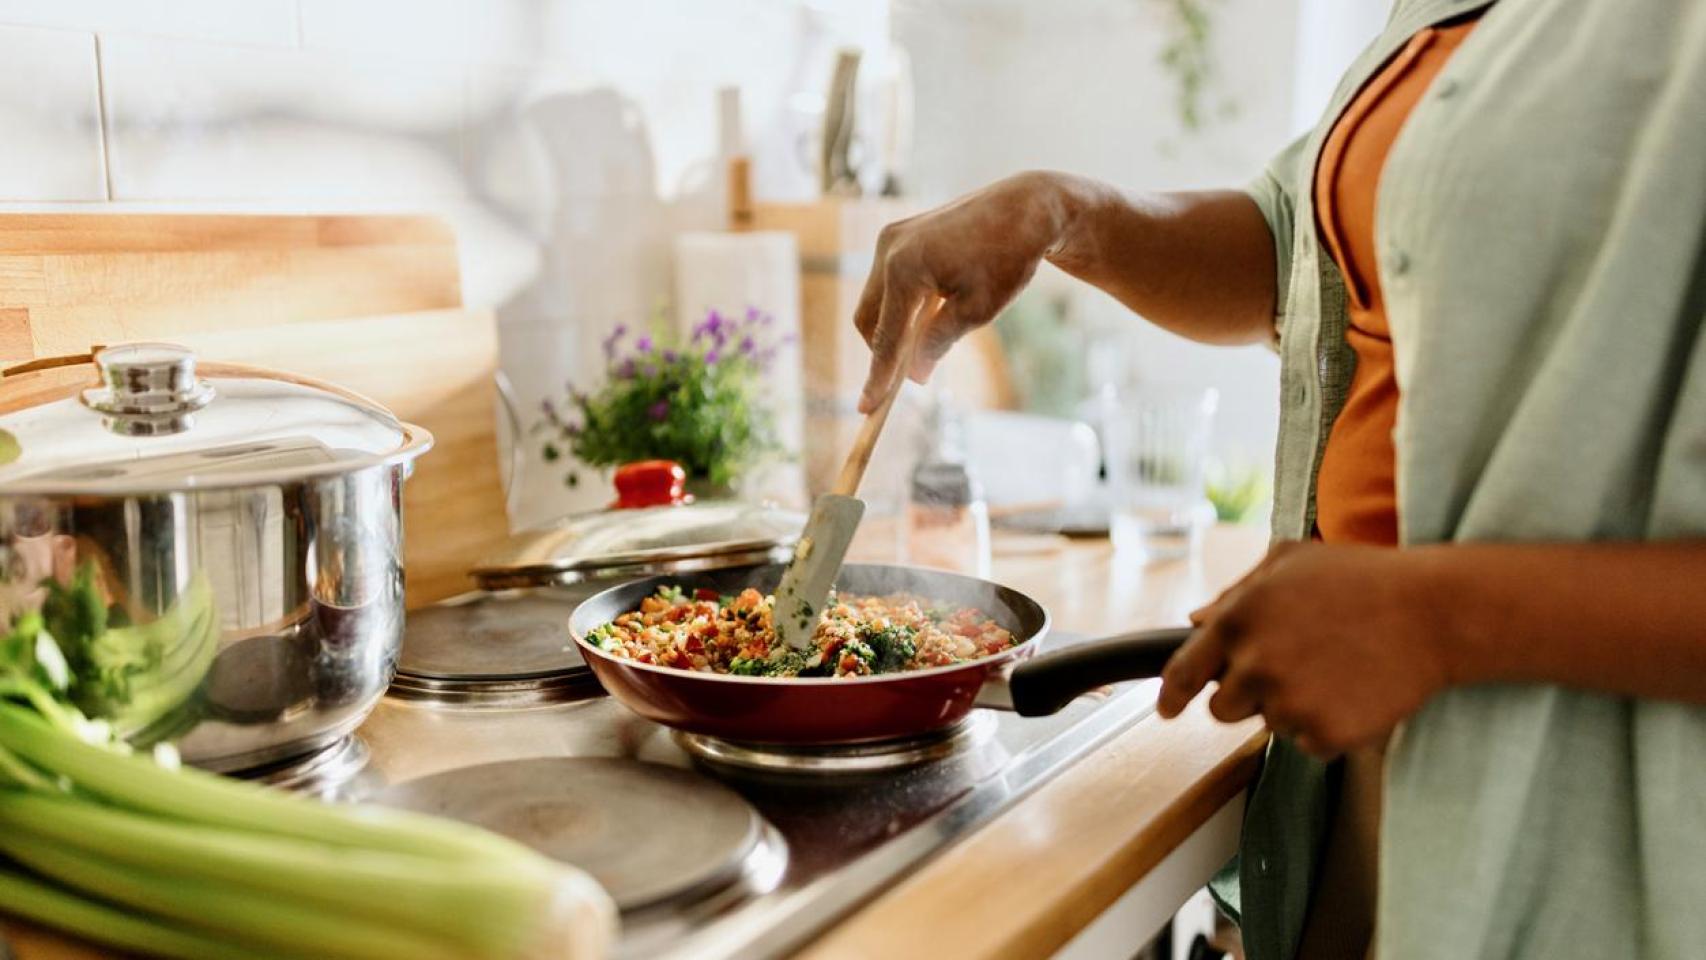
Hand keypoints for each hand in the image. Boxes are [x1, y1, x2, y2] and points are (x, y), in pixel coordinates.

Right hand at [853, 172, 1073, 411]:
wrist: (1025, 208)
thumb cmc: (1008, 259)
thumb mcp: (977, 311)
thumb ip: (938, 343)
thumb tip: (913, 377)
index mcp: (905, 270)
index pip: (886, 337)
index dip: (878, 378)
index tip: (867, 409)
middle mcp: (888, 250)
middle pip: (868, 318)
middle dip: (882, 350)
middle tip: (903, 380)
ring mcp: (891, 238)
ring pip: (875, 300)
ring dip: (892, 326)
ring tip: (926, 343)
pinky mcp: (898, 234)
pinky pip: (887, 281)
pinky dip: (901, 304)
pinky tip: (929, 313)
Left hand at [1156, 541, 1455, 756]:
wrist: (1434, 613)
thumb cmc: (1364, 579)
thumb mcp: (1291, 562)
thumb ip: (1236, 593)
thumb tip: (1196, 622)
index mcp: (1238, 619)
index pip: (1183, 671)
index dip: (1170, 695)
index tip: (1167, 709)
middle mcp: (1255, 664)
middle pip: (1223, 708)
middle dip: (1248, 693)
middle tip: (1293, 666)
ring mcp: (1289, 703)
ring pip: (1269, 724)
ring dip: (1292, 706)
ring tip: (1335, 667)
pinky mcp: (1324, 734)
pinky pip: (1308, 743)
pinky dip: (1327, 726)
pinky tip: (1355, 690)